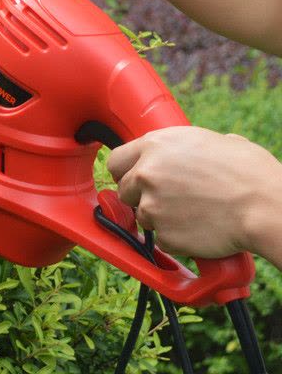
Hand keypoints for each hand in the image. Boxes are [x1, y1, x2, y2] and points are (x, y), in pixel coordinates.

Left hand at [108, 126, 281, 263]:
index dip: (126, 172)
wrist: (265, 206)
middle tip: (167, 200)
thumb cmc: (248, 172)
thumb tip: (190, 150)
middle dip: (141, 197)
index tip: (135, 180)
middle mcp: (146, 173)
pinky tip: (199, 229)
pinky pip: (163, 240)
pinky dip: (177, 239)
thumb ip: (186, 146)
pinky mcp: (165, 234)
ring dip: (160, 219)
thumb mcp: (213, 141)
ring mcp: (152, 205)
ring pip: (142, 217)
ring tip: (192, 213)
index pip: (117, 161)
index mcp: (155, 145)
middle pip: (124, 191)